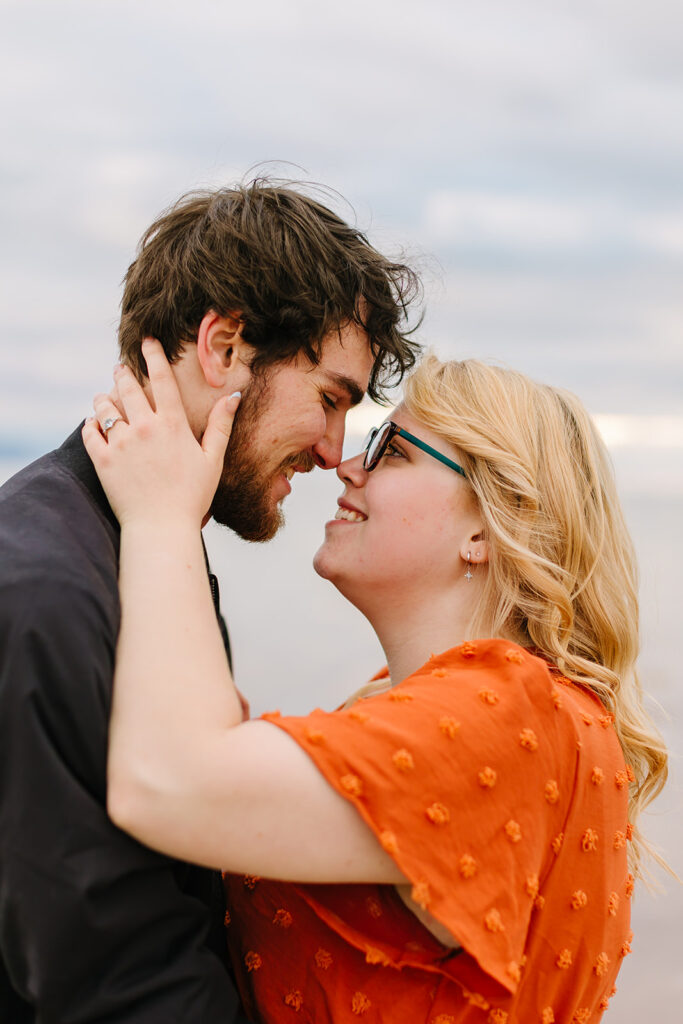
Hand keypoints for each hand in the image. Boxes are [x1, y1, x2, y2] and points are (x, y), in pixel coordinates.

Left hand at [82, 339, 240, 527]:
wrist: (162, 528)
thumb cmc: (192, 496)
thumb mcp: (213, 460)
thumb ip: (220, 426)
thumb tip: (233, 398)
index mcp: (172, 425)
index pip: (162, 379)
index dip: (154, 356)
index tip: (147, 342)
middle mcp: (144, 428)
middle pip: (128, 387)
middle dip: (123, 373)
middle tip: (120, 367)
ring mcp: (120, 444)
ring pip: (105, 408)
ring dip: (104, 398)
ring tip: (104, 396)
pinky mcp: (102, 461)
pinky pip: (89, 432)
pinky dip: (90, 424)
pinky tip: (93, 423)